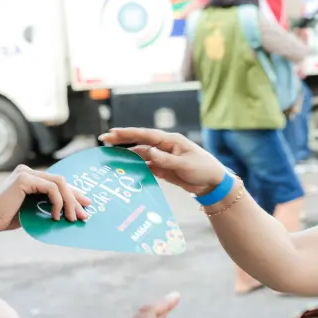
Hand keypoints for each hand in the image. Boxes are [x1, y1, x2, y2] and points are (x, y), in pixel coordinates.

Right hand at [0, 165, 90, 234]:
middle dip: (75, 199)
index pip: (58, 183)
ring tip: (72, 218)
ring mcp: (25, 172)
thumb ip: (48, 204)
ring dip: (70, 201)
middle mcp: (27, 171)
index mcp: (29, 176)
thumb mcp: (34, 209)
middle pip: (61, 181)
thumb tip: (73, 210)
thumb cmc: (8, 219)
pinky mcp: (24, 178)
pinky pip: (51, 188)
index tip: (86, 206)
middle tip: (84, 215)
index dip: (74, 194)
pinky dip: (58, 202)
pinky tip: (56, 216)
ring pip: (59, 183)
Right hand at [99, 128, 226, 195]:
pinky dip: (136, 168)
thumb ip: (166, 159)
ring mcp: (163, 158)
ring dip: (127, 156)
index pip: (146, 135)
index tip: (113, 132)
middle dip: (122, 140)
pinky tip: (125, 170)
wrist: (213, 184)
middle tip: (103, 139)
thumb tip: (148, 152)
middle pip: (140, 142)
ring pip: (141, 155)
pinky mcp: (164, 170)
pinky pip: (146, 167)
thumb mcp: (185, 164)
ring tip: (110, 156)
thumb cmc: (203, 169)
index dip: (128, 134)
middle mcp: (165, 147)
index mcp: (171, 141)